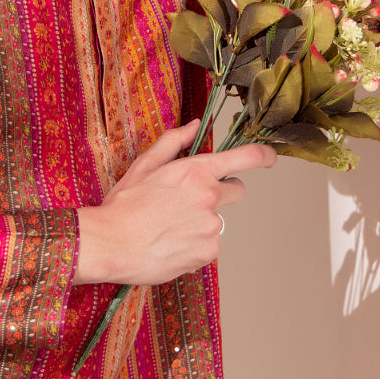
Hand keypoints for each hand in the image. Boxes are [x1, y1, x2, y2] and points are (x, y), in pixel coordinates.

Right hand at [73, 120, 275, 285]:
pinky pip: (210, 245)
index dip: (263, 155)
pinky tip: (171, 243)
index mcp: (197, 172)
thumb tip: (193, 126)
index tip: (269, 157)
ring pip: (219, 220)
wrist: (110, 244)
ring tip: (170, 226)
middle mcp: (210, 198)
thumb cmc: (124, 205)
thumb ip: (173, 142)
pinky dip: (195, 245)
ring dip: (203, 222)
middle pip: (237, 191)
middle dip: (221, 192)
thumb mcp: (144, 165)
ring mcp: (211, 227)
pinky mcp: (207, 252)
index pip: (246, 158)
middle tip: (190, 200)